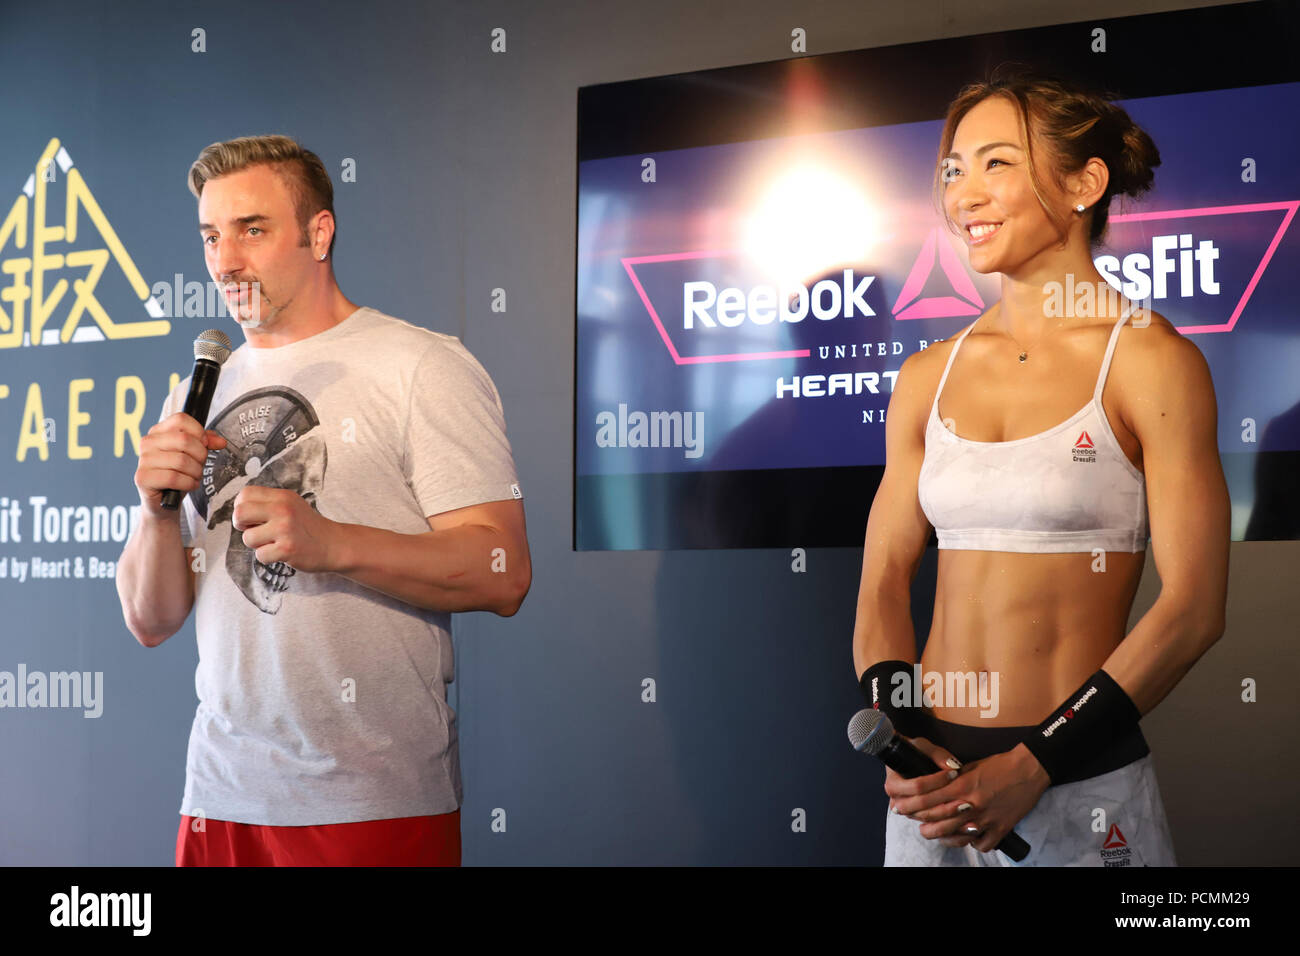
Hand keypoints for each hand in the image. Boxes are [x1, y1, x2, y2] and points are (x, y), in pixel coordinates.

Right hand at [134, 413, 226, 518]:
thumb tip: (220, 441)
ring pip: (181, 460)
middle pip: (184, 439)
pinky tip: (189, 485)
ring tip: (194, 477)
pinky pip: (174, 477)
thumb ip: (206, 443)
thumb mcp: (194, 455)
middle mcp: (147, 442)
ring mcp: (143, 460)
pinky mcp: (142, 477)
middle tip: (200, 466)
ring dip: (196, 472)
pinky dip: (188, 483)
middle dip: (200, 455)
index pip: (181, 419)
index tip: (204, 445)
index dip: (199, 432)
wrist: (164, 502)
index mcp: (158, 431)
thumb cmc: (178, 474)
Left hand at [231, 485, 339, 573]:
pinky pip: (260, 556)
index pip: (245, 494)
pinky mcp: (287, 549)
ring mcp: (285, 529)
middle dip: (241, 525)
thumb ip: (268, 504)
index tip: (252, 517)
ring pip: (248, 538)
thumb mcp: (291, 505)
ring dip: (257, 545)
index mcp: (282, 496)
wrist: (333, 544)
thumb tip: (238, 512)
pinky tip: (281, 553)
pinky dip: (268, 557)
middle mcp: (283, 509)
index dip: (242, 507)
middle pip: (240, 514)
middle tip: (254, 530)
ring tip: (273, 543)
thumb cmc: (307, 527)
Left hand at [891, 741, 1050, 852]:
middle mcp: (971, 804)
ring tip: (932, 832)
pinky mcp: (1000, 829)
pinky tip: (966, 837)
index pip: (928, 799)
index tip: (900, 807)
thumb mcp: (971, 767)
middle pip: (936, 820)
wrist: (1029, 770)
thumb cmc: (1000, 765)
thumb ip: (952, 780)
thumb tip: (935, 787)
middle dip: (920, 822)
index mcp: (962, 786)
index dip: (911, 804)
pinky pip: (980, 845)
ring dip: (940, 836)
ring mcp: (986, 819)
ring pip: (954, 836)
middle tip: (912, 821)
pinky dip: (971, 843)